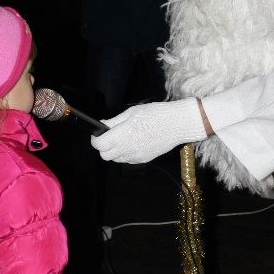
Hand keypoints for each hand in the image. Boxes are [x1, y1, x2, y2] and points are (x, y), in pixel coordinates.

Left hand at [91, 98, 207, 163]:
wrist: (177, 124)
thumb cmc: (156, 114)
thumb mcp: (132, 112)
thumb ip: (114, 121)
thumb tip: (102, 125)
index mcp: (123, 135)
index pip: (99, 145)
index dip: (96, 139)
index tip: (98, 133)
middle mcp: (128, 149)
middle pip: (105, 155)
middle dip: (103, 146)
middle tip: (108, 136)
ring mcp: (136, 156)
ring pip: (116, 159)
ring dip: (114, 150)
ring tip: (122, 138)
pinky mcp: (143, 159)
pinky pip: (127, 160)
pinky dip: (125, 153)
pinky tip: (133, 142)